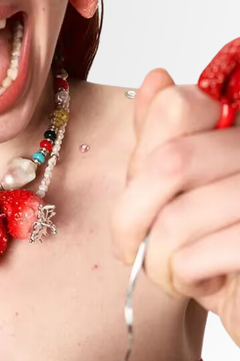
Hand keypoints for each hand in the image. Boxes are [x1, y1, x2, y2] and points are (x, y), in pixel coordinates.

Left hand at [111, 68, 239, 345]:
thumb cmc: (214, 249)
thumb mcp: (178, 193)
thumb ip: (162, 141)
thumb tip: (157, 78)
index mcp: (237, 131)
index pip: (176, 107)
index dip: (141, 162)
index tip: (138, 201)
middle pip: (168, 164)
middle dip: (131, 219)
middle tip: (135, 250)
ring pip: (176, 217)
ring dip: (156, 259)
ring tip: (173, 271)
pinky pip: (195, 255)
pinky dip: (181, 278)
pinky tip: (201, 282)